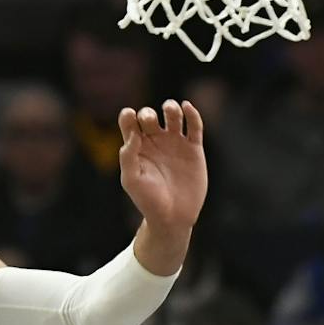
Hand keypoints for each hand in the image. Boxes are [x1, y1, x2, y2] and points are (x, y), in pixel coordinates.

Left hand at [118, 100, 207, 232]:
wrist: (173, 217)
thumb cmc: (148, 200)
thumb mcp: (131, 180)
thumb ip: (128, 156)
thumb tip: (133, 134)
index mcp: (137, 147)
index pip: (129, 122)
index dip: (128, 116)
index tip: (129, 119)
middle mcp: (155, 142)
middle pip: (149, 116)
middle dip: (148, 113)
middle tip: (149, 121)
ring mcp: (175, 144)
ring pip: (173, 115)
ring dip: (170, 107)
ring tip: (170, 110)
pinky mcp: (193, 149)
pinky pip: (194, 126)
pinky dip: (192, 114)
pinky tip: (186, 107)